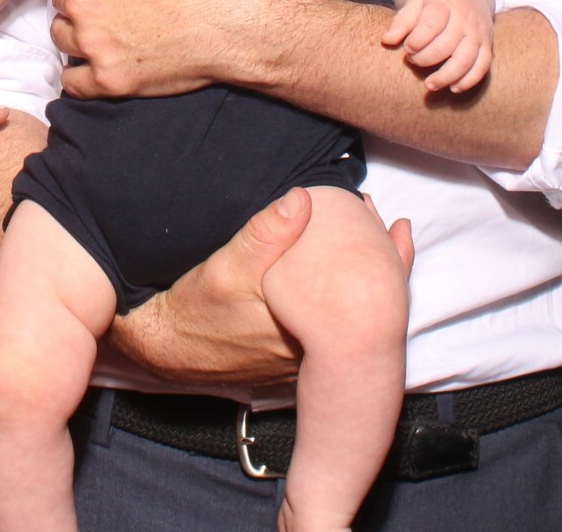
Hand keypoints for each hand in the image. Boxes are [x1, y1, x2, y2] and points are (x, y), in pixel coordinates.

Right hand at [108, 191, 416, 386]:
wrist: (169, 353)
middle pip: (367, 307)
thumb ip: (265, 234)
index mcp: (311, 330)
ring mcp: (309, 362)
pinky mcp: (296, 363)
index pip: (367, 294)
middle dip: (382, 264)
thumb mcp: (225, 267)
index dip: (388, 257)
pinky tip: (338, 277)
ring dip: (361, 280)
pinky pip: (332, 328)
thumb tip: (303, 198)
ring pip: (350, 319)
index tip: (393, 222)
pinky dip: (341, 300)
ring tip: (373, 240)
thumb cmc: (197, 310)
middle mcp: (317, 354)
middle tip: (392, 226)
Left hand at [379, 0, 495, 92]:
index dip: (417, 40)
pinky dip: (470, 80)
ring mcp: (478, 32)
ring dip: (447, 76)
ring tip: (430, 85)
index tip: (407, 48)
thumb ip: (402, 21)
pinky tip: (453, 88)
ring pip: (466, 59)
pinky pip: (483, 66)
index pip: (431, 24)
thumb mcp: (417, 1)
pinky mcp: (488, 44)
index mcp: (445, 2)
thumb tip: (386, 40)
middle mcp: (465, 17)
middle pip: (447, 45)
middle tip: (413, 61)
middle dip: (426, 58)